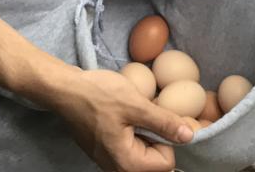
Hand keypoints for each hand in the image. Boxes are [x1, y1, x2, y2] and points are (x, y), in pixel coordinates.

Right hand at [55, 68, 192, 170]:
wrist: (65, 90)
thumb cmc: (98, 96)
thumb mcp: (136, 105)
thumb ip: (164, 123)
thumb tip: (189, 136)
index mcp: (127, 164)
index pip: (167, 163)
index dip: (167, 138)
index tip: (156, 117)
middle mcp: (118, 169)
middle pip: (156, 161)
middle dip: (157, 136)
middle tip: (143, 113)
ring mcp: (110, 161)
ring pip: (144, 153)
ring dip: (145, 133)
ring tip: (132, 113)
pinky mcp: (106, 151)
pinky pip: (131, 147)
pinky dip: (134, 131)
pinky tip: (123, 115)